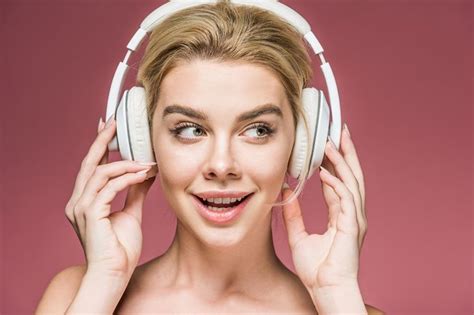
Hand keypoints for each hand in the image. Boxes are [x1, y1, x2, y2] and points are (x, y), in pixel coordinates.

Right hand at [64, 117, 157, 277]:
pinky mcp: (89, 214)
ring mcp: (80, 207)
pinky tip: (144, 174)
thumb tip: (145, 171)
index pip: (92, 166)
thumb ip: (135, 191)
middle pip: (89, 163)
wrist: (115, 272)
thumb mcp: (131, 211)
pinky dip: (127, 178)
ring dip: (125, 163)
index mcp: (85, 200)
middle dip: (103, 140)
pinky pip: (109, 187)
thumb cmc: (121, 247)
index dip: (99, 145)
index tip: (109, 126)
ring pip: (101, 172)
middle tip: (116, 122)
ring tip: (146, 161)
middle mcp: (78, 201)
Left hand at [281, 125, 366, 291]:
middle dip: (347, 152)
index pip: (339, 182)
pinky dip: (336, 183)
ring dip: (342, 160)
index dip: (334, 162)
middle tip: (339, 131)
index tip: (327, 145)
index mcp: (341, 215)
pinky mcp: (351, 226)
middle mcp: (351, 214)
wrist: (326, 290)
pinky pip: (344, 199)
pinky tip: (324, 172)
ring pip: (351, 182)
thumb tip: (286, 192)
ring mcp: (354, 219)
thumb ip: (294, 214)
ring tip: (331, 142)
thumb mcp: (299, 236)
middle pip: (352, 175)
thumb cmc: (317, 270)